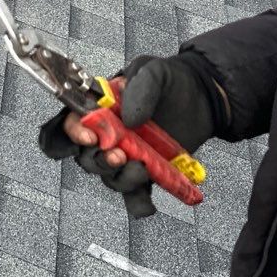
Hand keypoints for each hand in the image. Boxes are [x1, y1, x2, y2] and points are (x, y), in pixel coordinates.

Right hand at [39, 54, 216, 219]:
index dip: (75, 133)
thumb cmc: (172, 81)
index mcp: (100, 108)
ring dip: (121, 178)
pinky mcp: (147, 172)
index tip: (89, 138)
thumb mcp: (154, 72)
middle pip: (87, 157)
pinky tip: (148, 204)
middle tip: (119, 155)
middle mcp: (108, 135)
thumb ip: (140, 88)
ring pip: (110, 177)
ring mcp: (127, 156)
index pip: (73, 123)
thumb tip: (128, 118)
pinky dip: (139, 204)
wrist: (203, 98)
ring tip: (141, 168)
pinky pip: (135, 195)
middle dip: (100, 160)